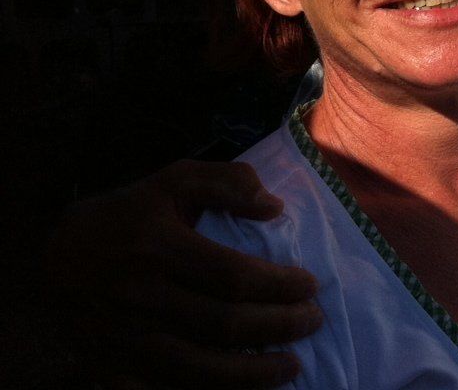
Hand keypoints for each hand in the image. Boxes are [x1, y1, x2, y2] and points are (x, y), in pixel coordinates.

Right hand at [46, 159, 321, 387]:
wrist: (54, 255)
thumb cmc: (127, 214)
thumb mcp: (174, 180)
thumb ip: (227, 182)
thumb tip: (274, 207)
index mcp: (159, 248)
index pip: (233, 276)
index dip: (278, 286)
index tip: (311, 285)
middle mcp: (141, 296)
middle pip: (223, 324)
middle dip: (277, 326)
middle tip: (313, 321)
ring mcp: (125, 338)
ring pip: (198, 368)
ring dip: (252, 373)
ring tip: (291, 366)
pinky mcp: (112, 365)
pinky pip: (166, 388)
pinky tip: (242, 389)